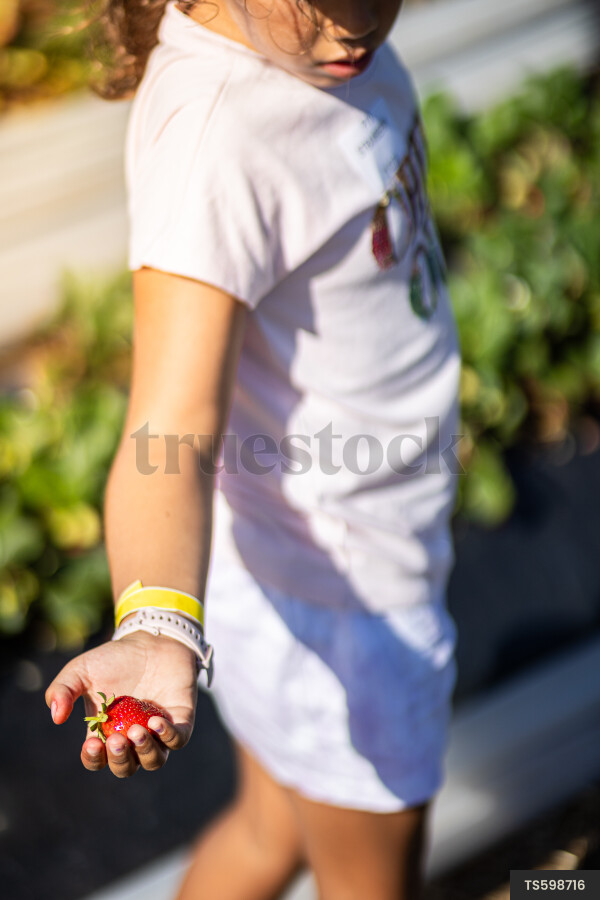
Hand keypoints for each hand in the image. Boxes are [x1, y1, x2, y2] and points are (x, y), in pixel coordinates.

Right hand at [45, 631, 197, 777]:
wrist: (152, 640)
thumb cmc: (114, 658)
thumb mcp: (81, 670)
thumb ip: (62, 690)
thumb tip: (56, 717)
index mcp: (106, 732)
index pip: (98, 760)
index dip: (94, 758)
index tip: (92, 744)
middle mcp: (131, 738)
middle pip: (126, 767)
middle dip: (120, 759)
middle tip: (116, 739)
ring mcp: (157, 732)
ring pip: (154, 761)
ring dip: (144, 752)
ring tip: (136, 731)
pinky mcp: (180, 721)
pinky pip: (177, 741)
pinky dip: (168, 737)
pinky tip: (157, 723)